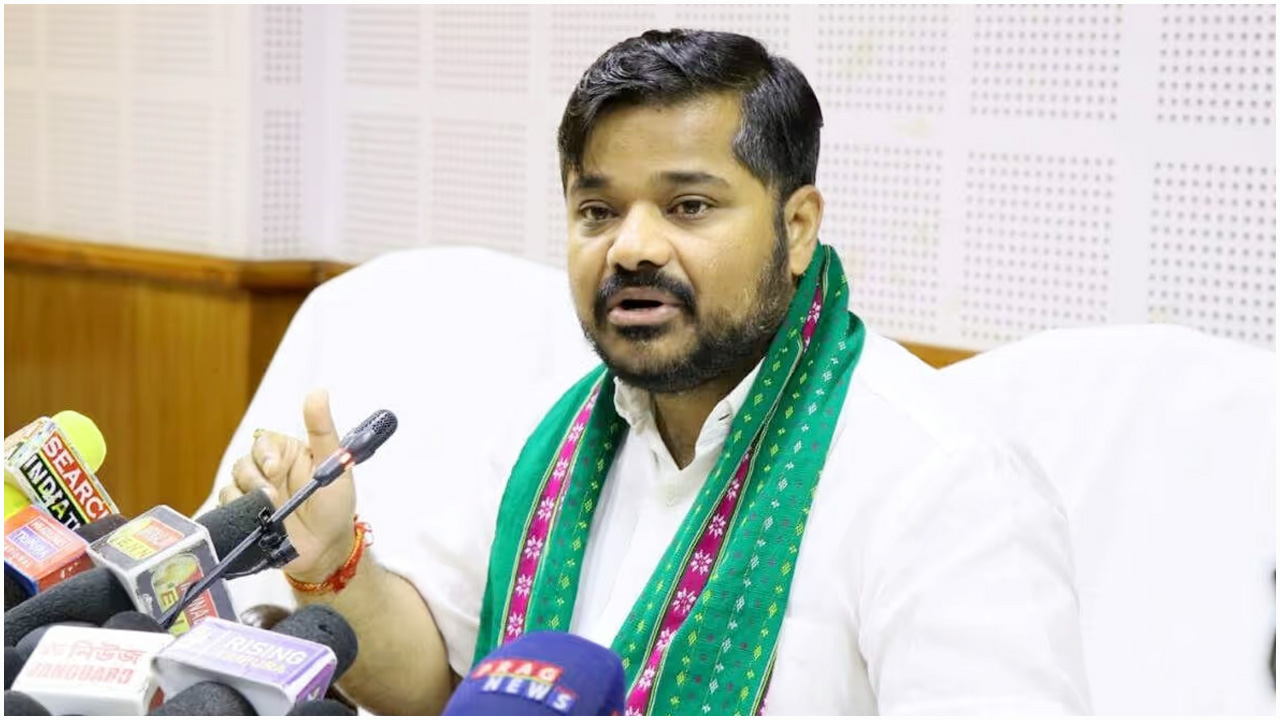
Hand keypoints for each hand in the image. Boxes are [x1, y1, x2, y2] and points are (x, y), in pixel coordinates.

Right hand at [220, 389, 356, 582]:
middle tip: (272, 495)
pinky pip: (225, 508)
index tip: (276, 469)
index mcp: (287, 454)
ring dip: (245, 498)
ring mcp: (253, 495)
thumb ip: (323, 430)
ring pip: (231, 485)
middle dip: (254, 479)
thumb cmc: (335, 505)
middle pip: (243, 463)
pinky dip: (235, 513)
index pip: (264, 443)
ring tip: (268, 513)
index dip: (266, 454)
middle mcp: (267, 471)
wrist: (326, 549)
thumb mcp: (334, 465)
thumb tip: (318, 392)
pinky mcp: (243, 516)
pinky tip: (252, 521)